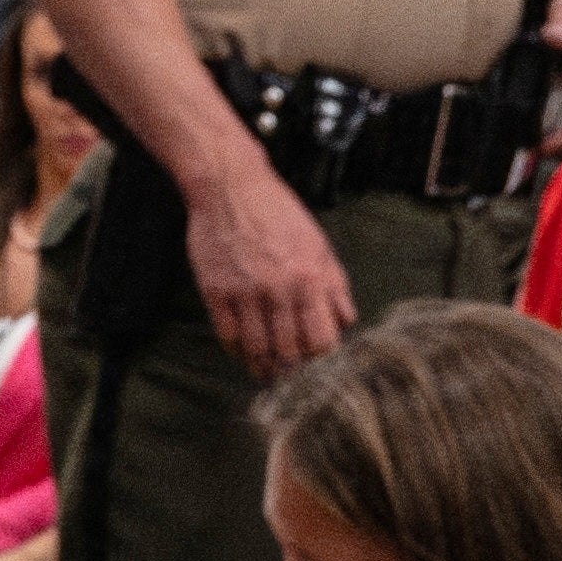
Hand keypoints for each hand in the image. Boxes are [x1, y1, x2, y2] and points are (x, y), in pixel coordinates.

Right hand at [185, 151, 353, 377]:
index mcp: (309, 279)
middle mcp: (278, 290)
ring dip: (263, 364)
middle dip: (292, 367)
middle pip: (289, 351)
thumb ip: (335, 285)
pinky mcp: (215, 292)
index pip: (321, 340)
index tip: (315, 360)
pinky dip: (237, 349)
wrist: (231, 188)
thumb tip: (346, 321)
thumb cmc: (278, 212)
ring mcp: (244, 293)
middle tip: (291, 373)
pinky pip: (227, 335)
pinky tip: (243, 350)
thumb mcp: (319, 244)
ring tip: (267, 370)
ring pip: (257, 348)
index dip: (320, 357)